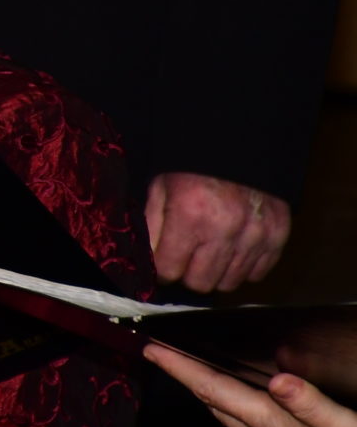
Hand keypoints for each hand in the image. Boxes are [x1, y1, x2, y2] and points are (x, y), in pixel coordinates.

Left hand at [144, 172, 290, 292]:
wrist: (238, 144)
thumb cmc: (191, 167)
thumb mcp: (160, 188)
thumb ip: (152, 228)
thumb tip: (149, 263)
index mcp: (189, 215)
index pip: (169, 270)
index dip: (162, 267)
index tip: (164, 260)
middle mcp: (225, 229)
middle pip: (200, 283)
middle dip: (188, 273)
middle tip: (188, 256)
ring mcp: (255, 234)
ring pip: (229, 283)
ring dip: (216, 271)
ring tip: (211, 249)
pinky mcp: (278, 235)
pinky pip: (258, 273)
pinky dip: (244, 266)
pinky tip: (234, 248)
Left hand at [146, 343, 356, 426]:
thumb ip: (312, 405)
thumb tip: (279, 380)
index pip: (213, 390)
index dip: (179, 367)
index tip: (150, 348)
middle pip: (213, 403)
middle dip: (186, 377)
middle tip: (163, 355)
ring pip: (230, 418)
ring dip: (210, 394)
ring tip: (196, 375)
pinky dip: (236, 411)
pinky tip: (247, 409)